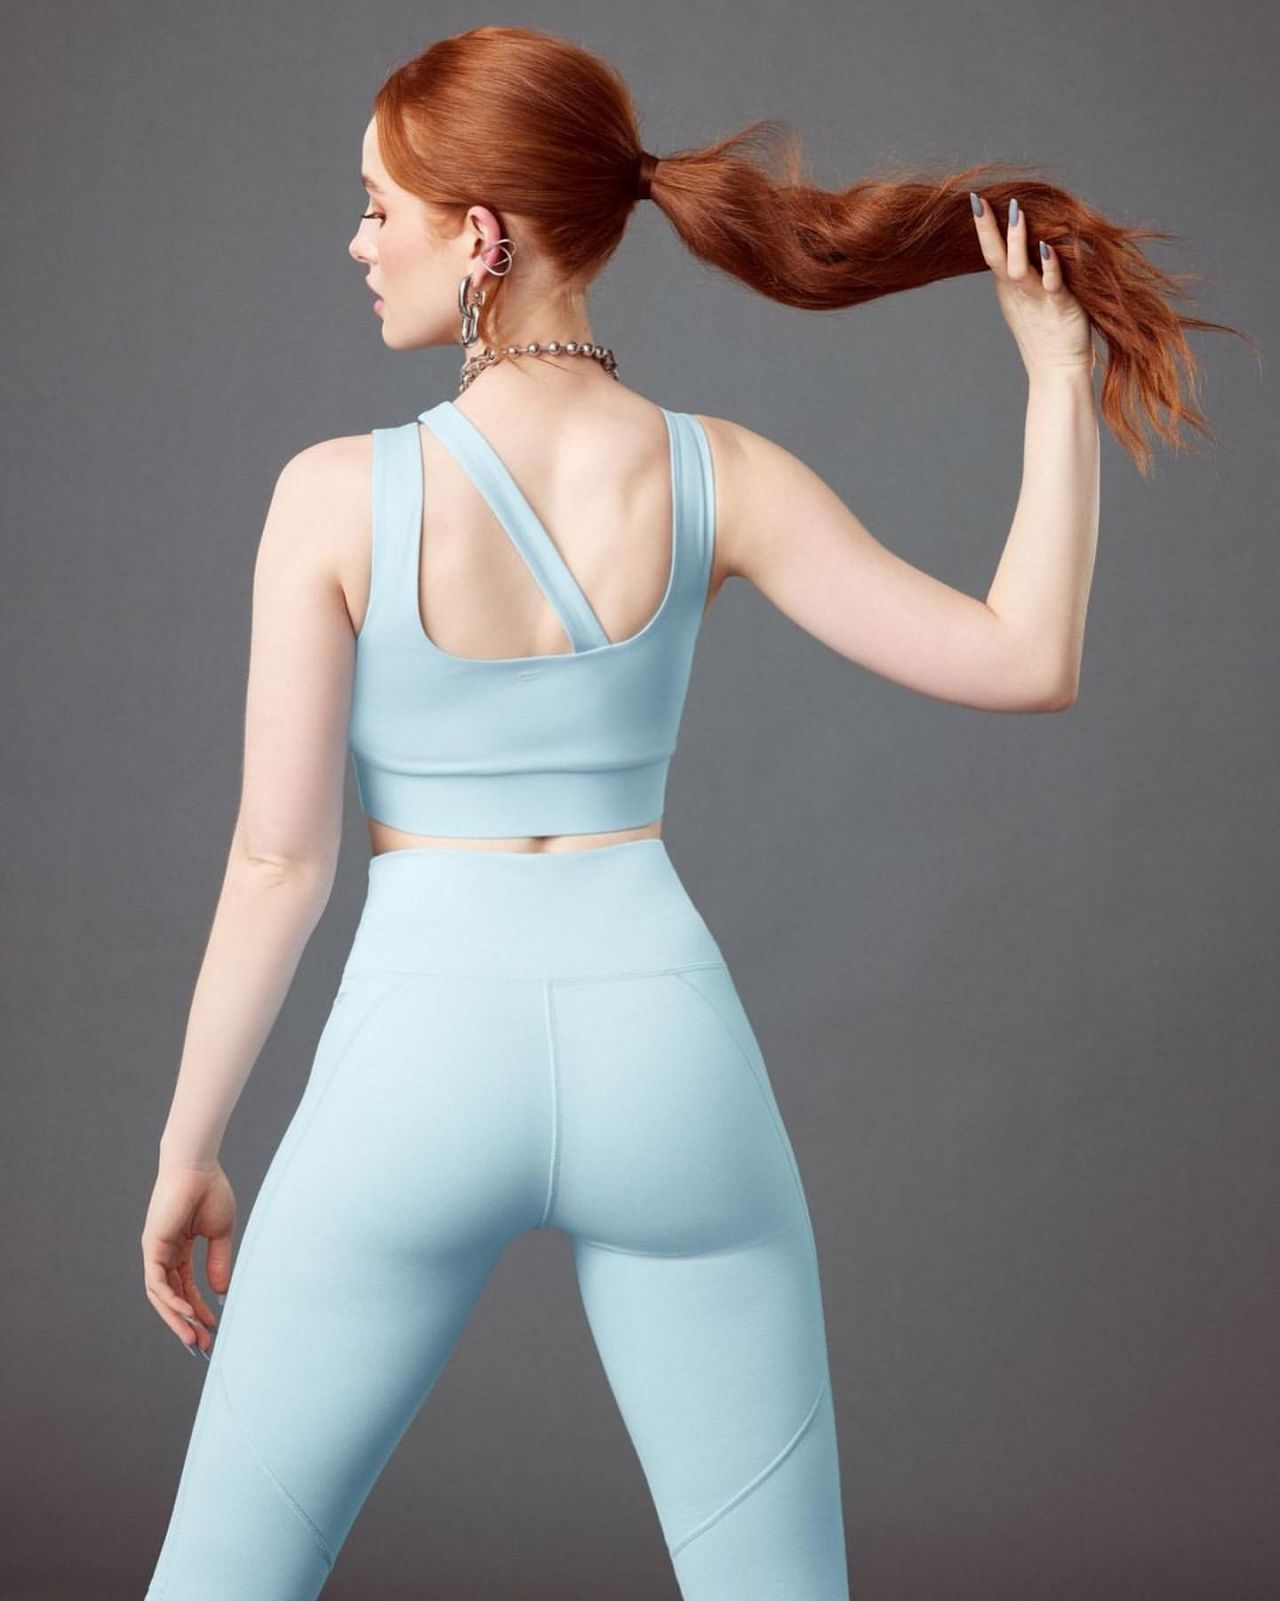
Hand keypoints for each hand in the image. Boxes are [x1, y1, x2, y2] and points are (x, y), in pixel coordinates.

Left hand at [140, 1156, 235, 1357]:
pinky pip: (157, 1282)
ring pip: (162, 1295)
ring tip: (195, 1337)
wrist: (198, 1167)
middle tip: (202, 1344)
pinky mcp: (151, 1247)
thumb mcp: (221, 1234)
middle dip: (187, 1322)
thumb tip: (221, 1292)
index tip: (215, 1327)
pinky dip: (171, 1300)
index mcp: (180, 1249)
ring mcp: (155, 1251)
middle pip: (172, 1297)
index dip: (200, 1309)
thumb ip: (219, 1262)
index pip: (187, 1288)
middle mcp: (164, 1254)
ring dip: (177, 1318)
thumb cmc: (211, 1191)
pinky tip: (187, 1313)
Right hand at [970, 192, 1095, 379]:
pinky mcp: (1058, 308)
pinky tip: (1047, 247)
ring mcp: (1035, 299)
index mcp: (1009, 287)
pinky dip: (1049, 265)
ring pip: (1019, 267)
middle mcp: (1017, 291)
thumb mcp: (1030, 297)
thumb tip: (1033, 240)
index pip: (991, 252)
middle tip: (981, 201)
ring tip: (1016, 213)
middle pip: (997, 257)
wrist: (1057, 371)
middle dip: (988, 229)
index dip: (982, 227)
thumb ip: (1028, 270)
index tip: (975, 200)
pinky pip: (1052, 283)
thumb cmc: (1047, 333)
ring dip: (1017, 240)